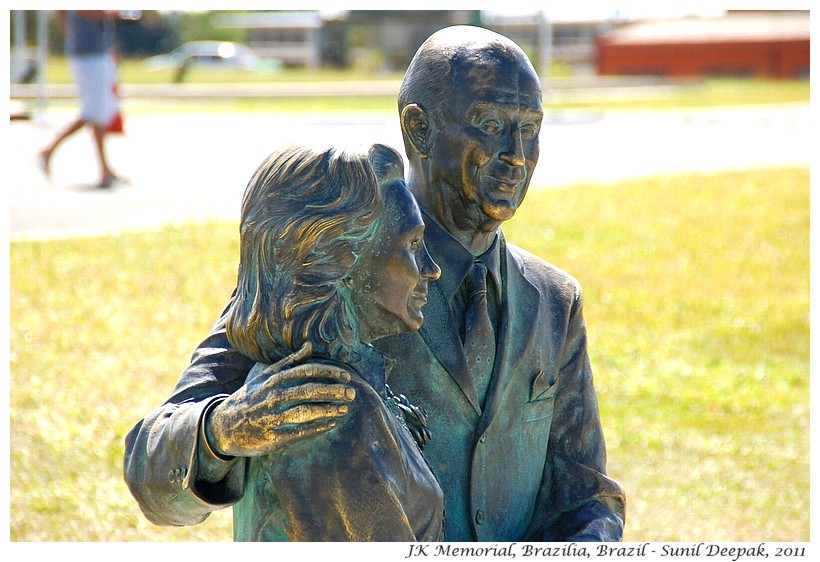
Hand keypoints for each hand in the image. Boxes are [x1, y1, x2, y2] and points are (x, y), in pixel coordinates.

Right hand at [205, 362, 356, 457]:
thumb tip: (310, 345)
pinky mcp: (273, 437)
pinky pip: (299, 432)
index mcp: (273, 379)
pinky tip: (331, 424)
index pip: (306, 371)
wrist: (223, 427)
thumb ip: (289, 362)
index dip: (329, 372)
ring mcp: (272, 417)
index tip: (346, 375)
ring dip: (328, 410)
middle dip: (333, 391)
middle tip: (352, 392)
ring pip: (305, 411)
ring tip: (345, 409)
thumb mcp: (265, 376)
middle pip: (309, 390)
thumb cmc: (250, 398)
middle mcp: (273, 396)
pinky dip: (317, 428)